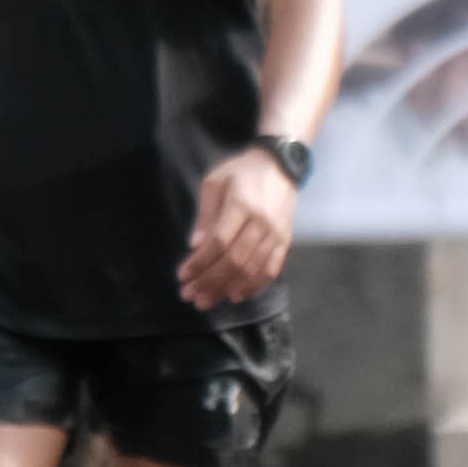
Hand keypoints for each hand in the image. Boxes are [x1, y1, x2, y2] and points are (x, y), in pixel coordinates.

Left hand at [181, 145, 299, 309]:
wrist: (279, 166)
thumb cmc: (241, 172)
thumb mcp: (214, 183)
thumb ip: (205, 215)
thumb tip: (195, 246)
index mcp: (242, 204)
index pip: (219, 242)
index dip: (199, 263)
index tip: (182, 275)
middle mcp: (262, 222)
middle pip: (234, 261)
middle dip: (209, 282)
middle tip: (189, 295)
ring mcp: (276, 234)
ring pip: (251, 270)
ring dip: (226, 288)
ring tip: (206, 300)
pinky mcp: (285, 241)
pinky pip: (270, 270)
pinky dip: (253, 285)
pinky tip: (234, 294)